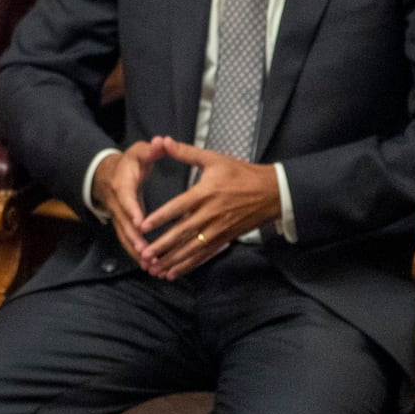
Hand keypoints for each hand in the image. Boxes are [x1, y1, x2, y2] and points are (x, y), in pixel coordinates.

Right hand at [92, 138, 167, 262]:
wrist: (108, 174)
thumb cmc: (129, 163)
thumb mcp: (139, 151)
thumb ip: (151, 149)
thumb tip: (160, 141)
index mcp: (122, 185)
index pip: (126, 198)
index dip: (132, 210)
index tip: (139, 222)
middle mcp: (118, 204)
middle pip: (124, 224)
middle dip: (135, 239)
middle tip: (147, 253)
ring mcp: (118, 217)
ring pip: (124, 236)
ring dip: (135, 251)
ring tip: (149, 266)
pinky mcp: (121, 225)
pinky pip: (127, 241)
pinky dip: (135, 253)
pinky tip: (148, 266)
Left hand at [135, 136, 279, 279]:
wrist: (271, 192)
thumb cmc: (240, 173)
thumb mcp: (214, 159)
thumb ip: (186, 152)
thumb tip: (164, 141)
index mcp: (205, 193)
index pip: (178, 207)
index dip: (161, 217)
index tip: (143, 226)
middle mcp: (210, 214)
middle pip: (183, 233)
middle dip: (162, 245)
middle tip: (144, 254)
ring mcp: (218, 229)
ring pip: (192, 248)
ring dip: (173, 259)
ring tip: (155, 268)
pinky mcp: (224, 239)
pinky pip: (204, 255)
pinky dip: (188, 265)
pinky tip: (174, 272)